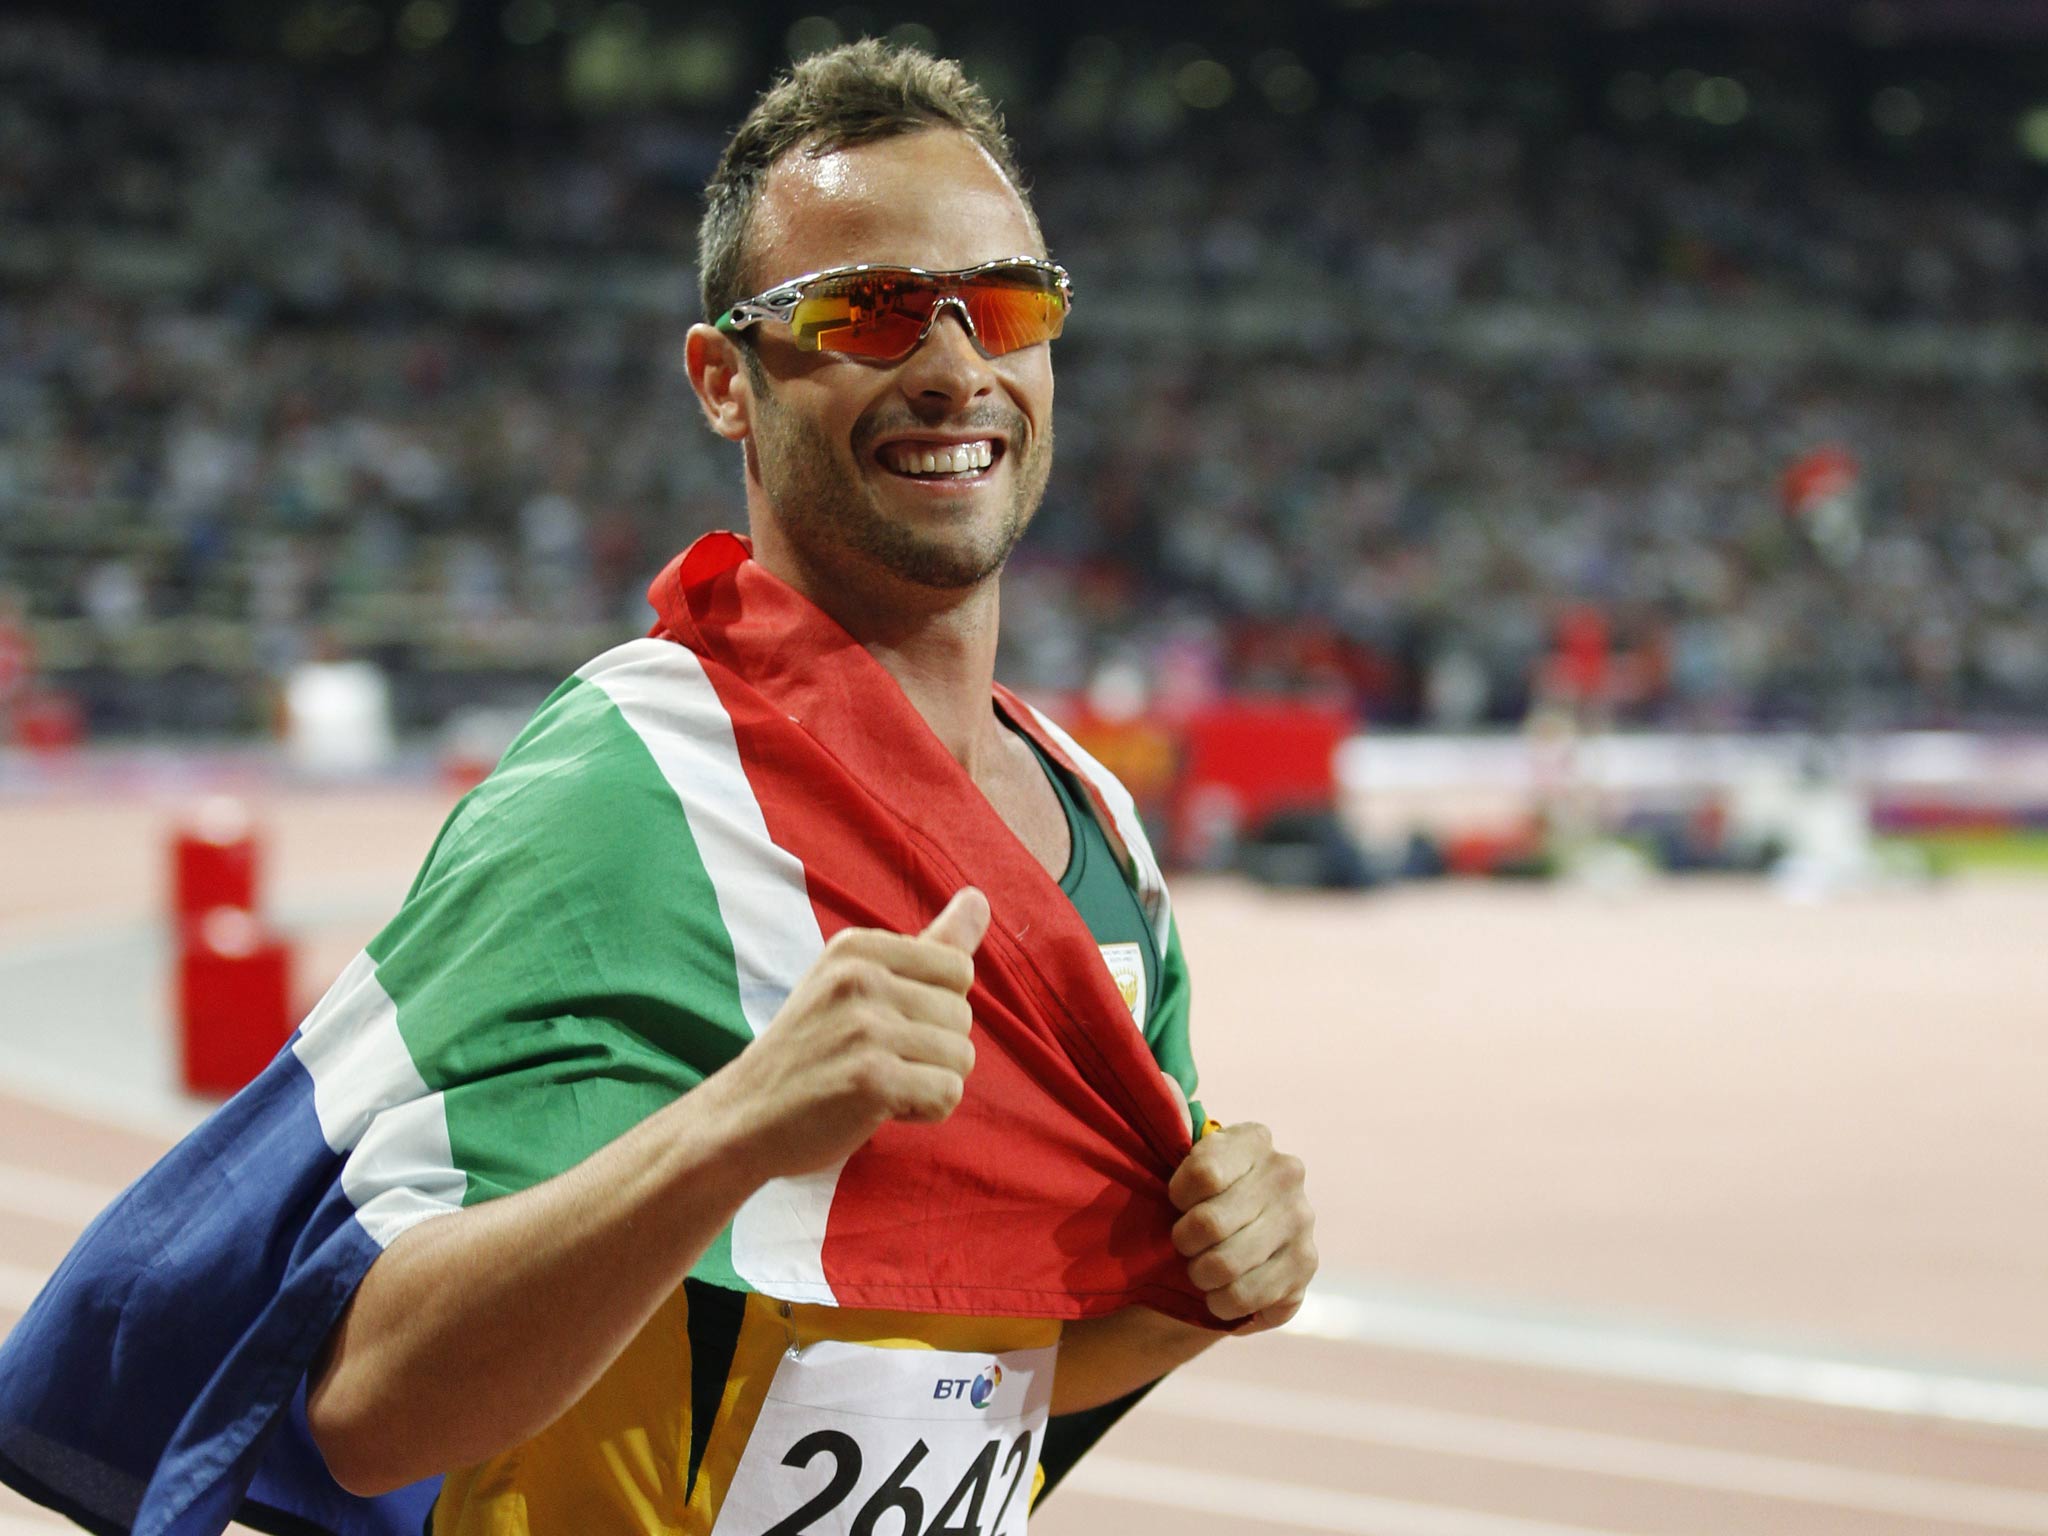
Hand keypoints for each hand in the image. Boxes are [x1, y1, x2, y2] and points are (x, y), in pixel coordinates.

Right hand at [711, 888, 987, 1181]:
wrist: (743, 1116)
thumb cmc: (811, 1048)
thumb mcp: (856, 980)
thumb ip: (928, 943)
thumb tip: (981, 898)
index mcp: (857, 947)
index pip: (958, 969)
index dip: (935, 1008)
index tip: (889, 1024)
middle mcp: (860, 979)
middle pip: (963, 1015)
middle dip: (933, 1049)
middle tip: (876, 1060)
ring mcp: (865, 1028)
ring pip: (961, 1057)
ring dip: (930, 1082)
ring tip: (879, 1083)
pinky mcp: (871, 1080)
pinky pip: (947, 1093)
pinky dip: (924, 1111)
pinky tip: (881, 1108)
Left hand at [1167, 1122, 1316, 1330]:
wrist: (1242, 1235)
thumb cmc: (1202, 1192)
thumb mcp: (1183, 1153)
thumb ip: (1170, 1117)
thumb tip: (1165, 1084)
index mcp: (1254, 1139)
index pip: (1203, 1172)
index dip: (1178, 1196)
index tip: (1178, 1200)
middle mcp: (1287, 1173)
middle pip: (1210, 1224)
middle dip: (1184, 1242)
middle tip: (1185, 1244)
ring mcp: (1302, 1220)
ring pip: (1225, 1266)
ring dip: (1201, 1276)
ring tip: (1201, 1270)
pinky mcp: (1307, 1265)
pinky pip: (1247, 1298)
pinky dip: (1223, 1303)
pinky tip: (1222, 1293)